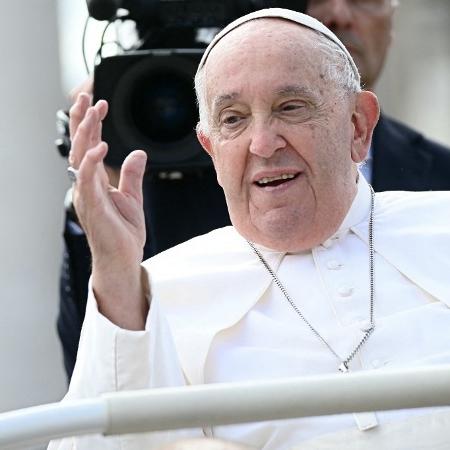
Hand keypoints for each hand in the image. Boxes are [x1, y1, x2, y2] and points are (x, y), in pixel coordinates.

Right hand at [68, 93, 148, 328]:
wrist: (123, 259)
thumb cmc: (124, 233)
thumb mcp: (133, 198)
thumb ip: (133, 175)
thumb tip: (138, 153)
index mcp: (96, 182)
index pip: (90, 146)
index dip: (92, 124)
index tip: (99, 103)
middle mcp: (87, 185)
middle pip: (80, 146)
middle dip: (82, 120)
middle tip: (88, 97)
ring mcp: (87, 195)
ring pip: (80, 157)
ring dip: (86, 133)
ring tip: (92, 111)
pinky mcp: (93, 207)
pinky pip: (88, 180)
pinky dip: (92, 162)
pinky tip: (100, 146)